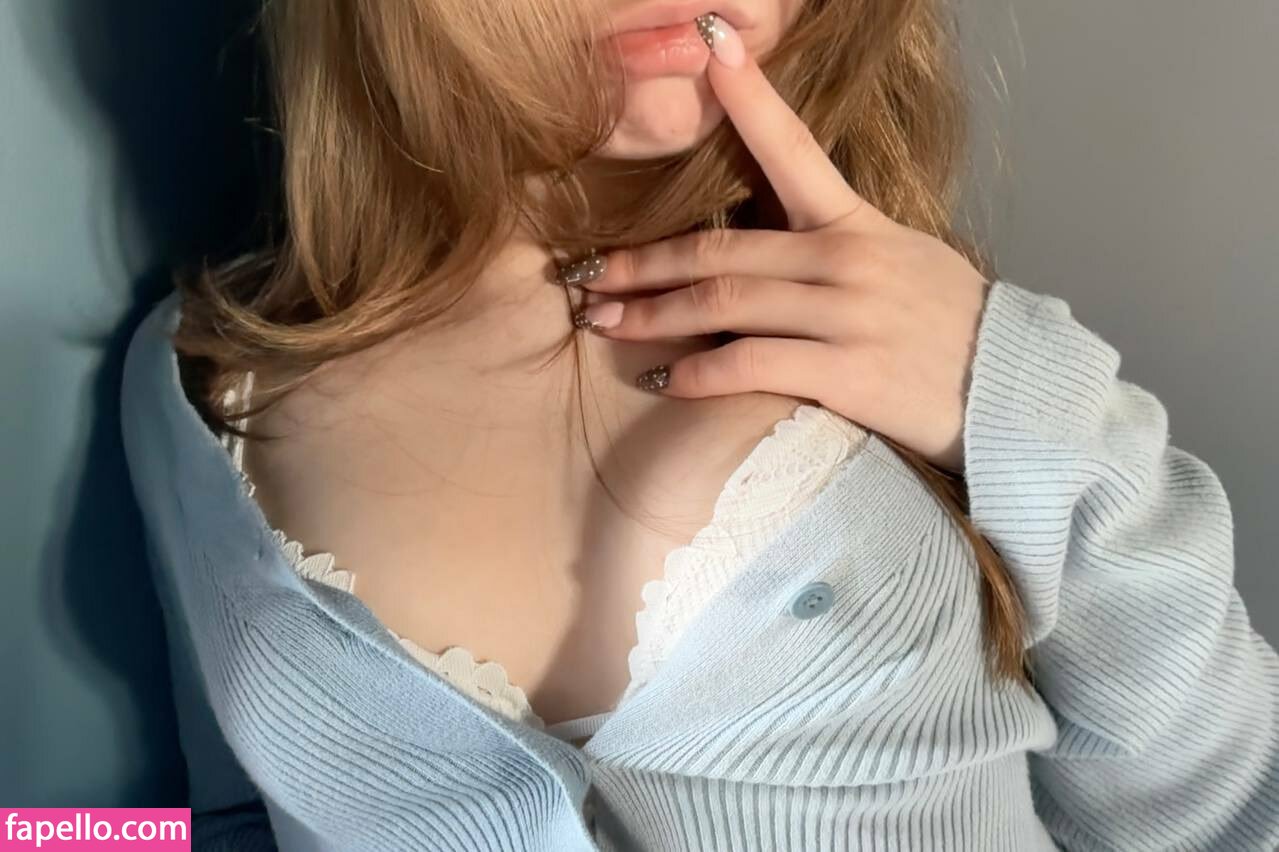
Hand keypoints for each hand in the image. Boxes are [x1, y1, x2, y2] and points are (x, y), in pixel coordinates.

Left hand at [571, 14, 990, 473]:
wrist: (1013, 396)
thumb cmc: (952, 331)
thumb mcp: (903, 263)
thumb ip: (835, 247)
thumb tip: (769, 248)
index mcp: (857, 223)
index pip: (793, 149)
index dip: (748, 98)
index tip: (711, 46)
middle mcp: (846, 260)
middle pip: (720, 249)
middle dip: (642, 264)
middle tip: (587, 279)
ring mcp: (847, 315)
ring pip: (724, 302)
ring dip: (651, 315)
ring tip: (603, 323)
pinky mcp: (848, 373)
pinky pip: (752, 365)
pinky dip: (699, 373)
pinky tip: (663, 378)